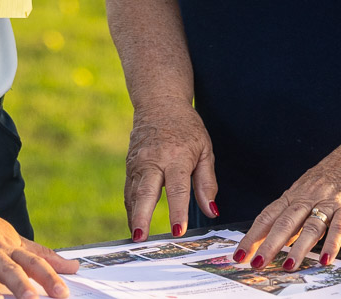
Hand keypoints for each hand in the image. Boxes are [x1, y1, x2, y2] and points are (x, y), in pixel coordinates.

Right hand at [125, 101, 218, 240]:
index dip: (178, 211)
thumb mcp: (205, 150)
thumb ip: (207, 182)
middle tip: (141, 237)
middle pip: (146, 192)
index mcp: (176, 156)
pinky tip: (134, 222)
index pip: (178, 189)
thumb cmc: (187, 127)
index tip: (178, 231)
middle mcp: (153, 160)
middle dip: (142, 216)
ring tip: (136, 236)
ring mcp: (138, 162)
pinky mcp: (129, 164)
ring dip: (133, 216)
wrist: (159, 102)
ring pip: (133, 193)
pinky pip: (128, 189)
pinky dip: (130, 207)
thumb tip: (212, 210)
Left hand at [232, 143, 340, 270]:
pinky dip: (332, 243)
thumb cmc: (334, 173)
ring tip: (288, 265)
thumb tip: (277, 238)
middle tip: (257, 263)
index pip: (268, 216)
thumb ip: (294, 214)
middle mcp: (308, 197)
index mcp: (295, 194)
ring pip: (310, 225)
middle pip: (284, 222)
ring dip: (298, 247)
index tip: (240, 253)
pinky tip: (325, 258)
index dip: (252, 235)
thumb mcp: (307, 189)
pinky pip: (340, 226)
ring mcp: (328, 201)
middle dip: (268, 245)